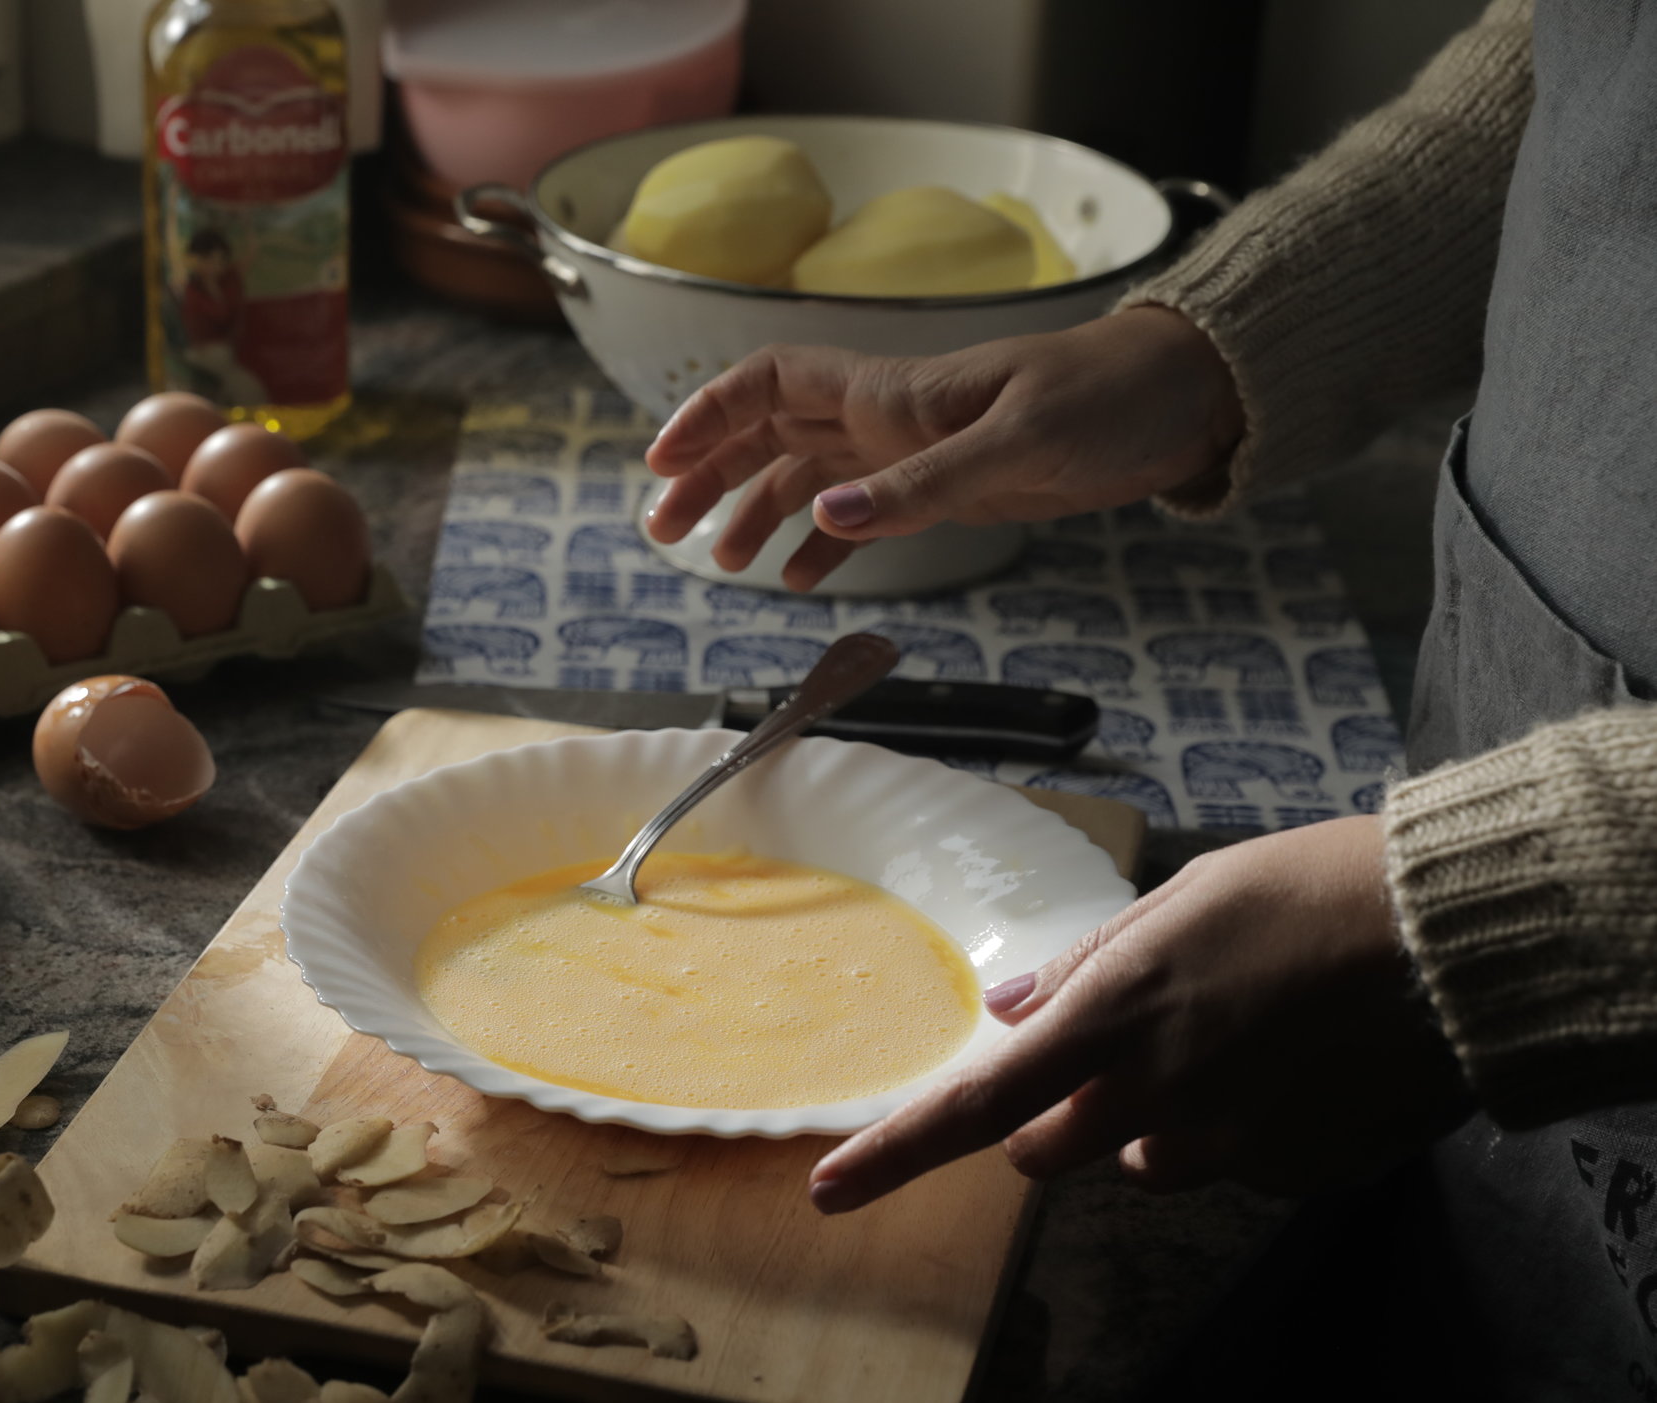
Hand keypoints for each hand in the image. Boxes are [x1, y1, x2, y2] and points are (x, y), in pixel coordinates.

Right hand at [642, 306, 1244, 589]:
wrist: (1180, 403)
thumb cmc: (1106, 397)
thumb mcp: (1016, 443)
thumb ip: (919, 486)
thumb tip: (826, 517)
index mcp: (892, 392)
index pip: (770, 382)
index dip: (708, 414)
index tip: (662, 460)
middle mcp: (887, 418)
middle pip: (768, 434)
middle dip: (710, 475)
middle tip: (663, 529)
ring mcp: (911, 455)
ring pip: (806, 476)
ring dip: (756, 513)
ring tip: (721, 565)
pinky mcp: (945, 488)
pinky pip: (862, 515)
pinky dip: (823, 544)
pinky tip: (801, 580)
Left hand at [807, 817, 1471, 1208]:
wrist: (1455, 939)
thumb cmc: (1311, 892)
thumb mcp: (1182, 901)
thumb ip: (1088, 968)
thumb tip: (1010, 1013)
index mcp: (1112, 1023)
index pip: (978, 1109)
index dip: (896, 1154)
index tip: (830, 1190)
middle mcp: (1156, 1101)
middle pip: (1051, 1151)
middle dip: (1059, 1114)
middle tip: (1126, 1043)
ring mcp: (1229, 1150)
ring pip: (1146, 1163)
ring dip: (1157, 1122)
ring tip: (1240, 1040)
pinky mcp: (1297, 1177)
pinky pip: (1238, 1168)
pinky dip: (1248, 1129)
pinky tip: (1303, 1065)